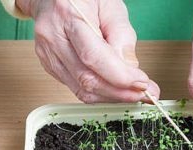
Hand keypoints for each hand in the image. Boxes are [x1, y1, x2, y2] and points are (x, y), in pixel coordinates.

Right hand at [16, 0, 159, 102]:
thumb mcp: (112, 7)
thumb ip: (122, 37)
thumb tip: (131, 69)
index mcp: (68, 15)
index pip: (94, 56)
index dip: (120, 76)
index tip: (142, 83)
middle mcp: (53, 37)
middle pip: (87, 79)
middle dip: (120, 93)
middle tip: (144, 95)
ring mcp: (48, 54)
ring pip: (82, 90)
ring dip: (112, 97)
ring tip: (133, 95)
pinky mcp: (51, 66)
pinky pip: (77, 89)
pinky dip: (100, 94)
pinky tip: (115, 90)